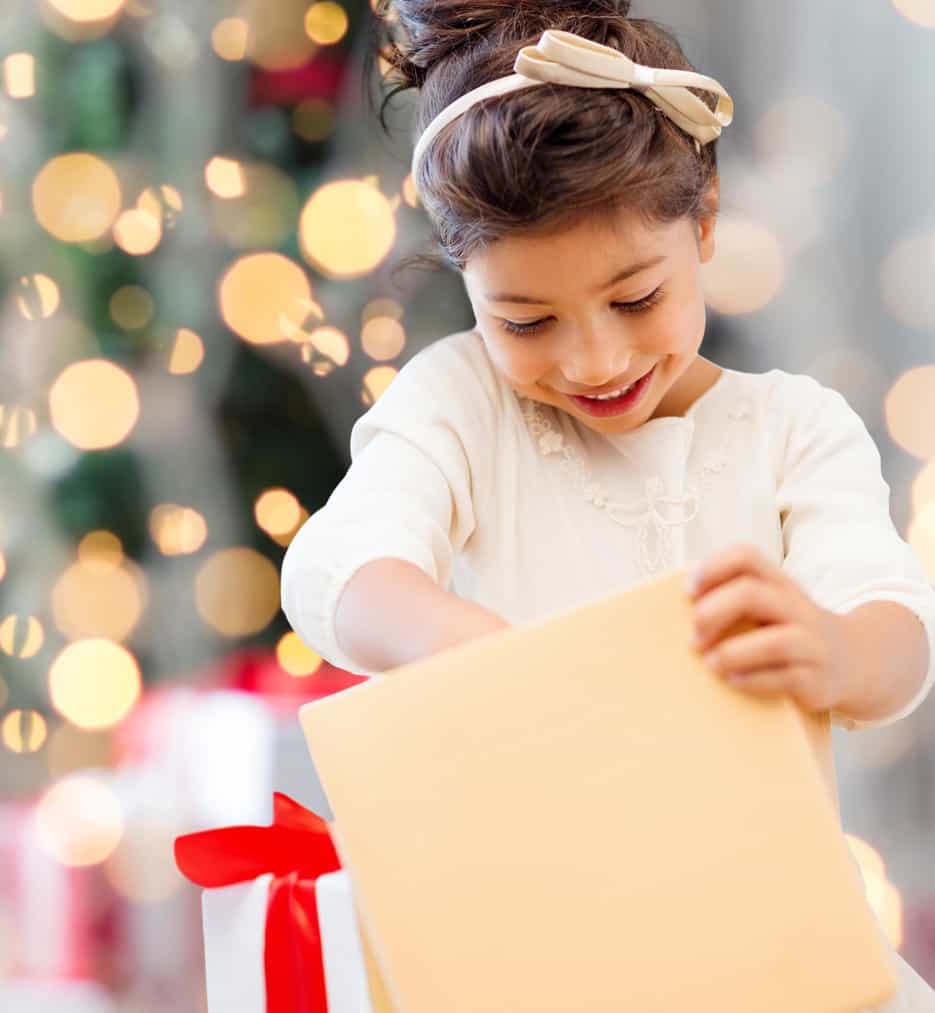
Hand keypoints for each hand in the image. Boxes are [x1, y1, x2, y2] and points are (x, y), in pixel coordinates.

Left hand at [685, 543, 852, 714]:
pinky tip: (733, 680)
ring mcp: (812, 643)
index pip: (747, 556)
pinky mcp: (817, 679)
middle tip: (693, 635)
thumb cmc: (793, 632)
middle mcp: (798, 607)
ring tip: (710, 663)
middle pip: (752, 594)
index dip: (712, 567)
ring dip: (732, 653)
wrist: (856, 662)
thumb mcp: (772, 606)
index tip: (687, 591)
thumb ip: (736, 600)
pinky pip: (784, 678)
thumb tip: (678, 610)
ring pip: (774, 641)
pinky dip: (752, 680)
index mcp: (780, 584)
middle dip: (714, 613)